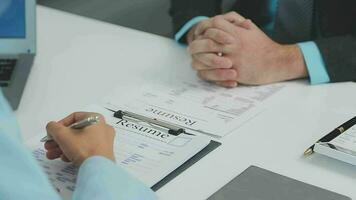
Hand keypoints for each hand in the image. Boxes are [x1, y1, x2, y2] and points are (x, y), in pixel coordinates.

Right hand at [44, 112, 114, 166]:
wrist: (98, 169)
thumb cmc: (85, 149)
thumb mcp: (64, 135)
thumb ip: (53, 128)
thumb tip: (51, 127)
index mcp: (96, 119)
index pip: (74, 117)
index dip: (60, 125)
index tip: (52, 133)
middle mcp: (102, 128)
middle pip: (75, 131)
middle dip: (59, 139)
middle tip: (49, 145)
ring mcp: (103, 141)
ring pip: (79, 141)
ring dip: (63, 147)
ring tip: (52, 154)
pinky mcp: (102, 152)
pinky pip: (86, 149)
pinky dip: (73, 152)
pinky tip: (64, 158)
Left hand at [188, 12, 307, 85]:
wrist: (277, 62)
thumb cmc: (264, 46)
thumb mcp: (252, 30)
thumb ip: (238, 23)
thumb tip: (227, 18)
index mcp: (236, 33)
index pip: (213, 25)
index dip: (204, 28)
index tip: (201, 34)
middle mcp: (233, 44)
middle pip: (206, 41)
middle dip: (196, 45)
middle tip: (193, 49)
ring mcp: (233, 59)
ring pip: (207, 59)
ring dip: (199, 60)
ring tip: (197, 61)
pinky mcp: (235, 72)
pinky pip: (215, 74)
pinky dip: (208, 73)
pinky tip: (205, 72)